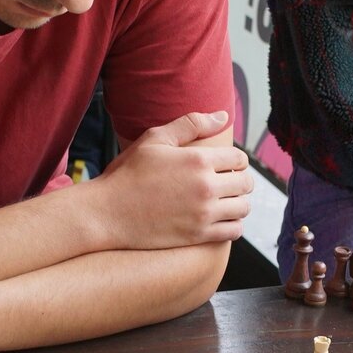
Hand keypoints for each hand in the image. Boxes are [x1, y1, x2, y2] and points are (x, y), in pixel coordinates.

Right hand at [91, 111, 252, 249]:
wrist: (107, 212)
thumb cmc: (128, 173)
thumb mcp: (155, 139)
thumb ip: (191, 124)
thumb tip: (222, 116)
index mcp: (198, 160)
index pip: (239, 158)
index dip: (236, 160)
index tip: (226, 164)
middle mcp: (206, 187)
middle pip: (246, 183)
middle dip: (240, 180)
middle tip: (226, 182)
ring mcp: (204, 214)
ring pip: (243, 208)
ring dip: (238, 202)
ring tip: (225, 200)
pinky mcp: (198, 235)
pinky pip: (234, 230)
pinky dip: (233, 224)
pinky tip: (221, 219)